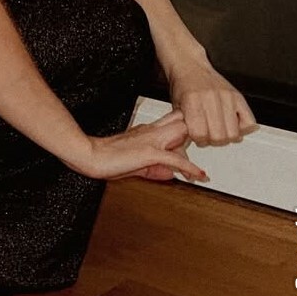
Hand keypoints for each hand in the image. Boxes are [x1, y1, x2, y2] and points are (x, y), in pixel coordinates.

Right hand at [62, 109, 208, 182]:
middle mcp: (151, 131)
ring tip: (203, 163)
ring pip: (182, 133)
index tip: (199, 133)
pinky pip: (174, 159)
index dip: (187, 125)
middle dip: (195, 131)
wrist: (91, 155)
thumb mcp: (136, 163)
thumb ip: (155, 168)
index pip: (173, 120)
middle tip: (205, 146)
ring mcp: (151, 140)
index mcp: (146, 130)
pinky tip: (198, 175)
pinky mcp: (149, 153)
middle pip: (181, 121)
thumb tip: (171, 174)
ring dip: (194, 146)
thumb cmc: (106, 156)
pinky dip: (189, 168)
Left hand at [166, 51, 257, 145]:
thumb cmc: (182, 87)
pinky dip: (243, 129)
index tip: (196, 134)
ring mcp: (226, 97)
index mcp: (192, 101)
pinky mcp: (238, 96)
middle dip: (212, 140)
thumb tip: (193, 143)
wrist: (189, 65)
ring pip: (234, 133)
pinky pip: (249, 122)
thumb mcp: (176, 107)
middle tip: (207, 133)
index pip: (199, 134)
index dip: (197, 139)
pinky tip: (232, 124)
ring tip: (219, 129)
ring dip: (226, 137)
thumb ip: (184, 126)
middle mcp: (210, 98)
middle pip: (219, 137)